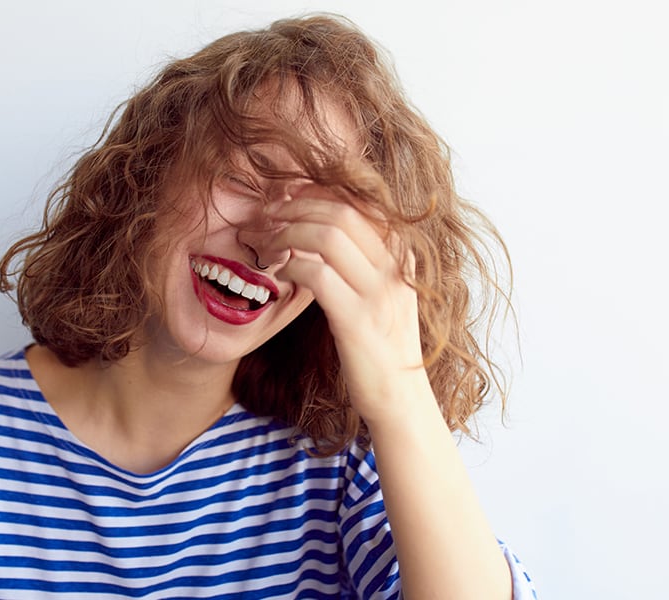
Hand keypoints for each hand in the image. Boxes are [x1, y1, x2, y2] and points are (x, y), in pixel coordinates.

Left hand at [264, 184, 428, 423]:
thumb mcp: (382, 294)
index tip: (288, 196)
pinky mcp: (358, 320)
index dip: (318, 191)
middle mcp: (396, 267)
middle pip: (341, 210)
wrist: (400, 399)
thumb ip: (363, 261)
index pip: (360, 201)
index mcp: (403, 255)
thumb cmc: (381, 346)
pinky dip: (291, 265)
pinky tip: (280, 273)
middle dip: (296, 206)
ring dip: (286, 233)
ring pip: (327, 235)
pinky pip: (317, 274)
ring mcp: (379, 293)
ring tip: (265, 243)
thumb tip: (321, 229)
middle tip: (266, 214)